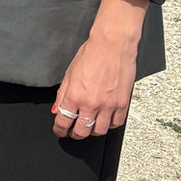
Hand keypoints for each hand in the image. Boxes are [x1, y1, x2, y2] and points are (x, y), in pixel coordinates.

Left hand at [52, 0, 145, 139]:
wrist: (112, 46)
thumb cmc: (91, 55)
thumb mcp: (69, 74)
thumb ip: (62, 94)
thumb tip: (57, 109)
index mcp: (74, 95)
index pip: (63, 121)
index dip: (60, 130)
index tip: (59, 131)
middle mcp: (91, 103)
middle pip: (82, 131)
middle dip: (75, 134)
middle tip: (73, 132)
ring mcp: (108, 105)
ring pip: (100, 131)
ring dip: (92, 131)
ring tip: (89, 127)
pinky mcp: (123, 104)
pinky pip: (116, 124)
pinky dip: (109, 125)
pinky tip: (105, 120)